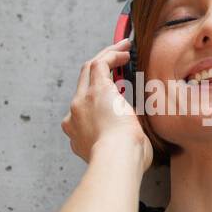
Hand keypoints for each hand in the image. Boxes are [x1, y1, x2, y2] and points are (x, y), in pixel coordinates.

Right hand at [61, 37, 152, 170]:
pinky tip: (124, 51)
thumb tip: (137, 139)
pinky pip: (100, 64)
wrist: (118, 160)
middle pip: (83, 83)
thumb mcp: (120, 153)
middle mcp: (74, 116)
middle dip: (99, 69)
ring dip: (106, 56)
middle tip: (116, 60)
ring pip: (89, 69)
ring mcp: (82, 101)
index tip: (116, 94)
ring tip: (123, 48)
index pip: (85, 110)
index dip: (99, 99)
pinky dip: (111, 54)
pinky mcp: (96, 90)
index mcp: (78, 134)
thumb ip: (124, 143)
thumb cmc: (124, 164)